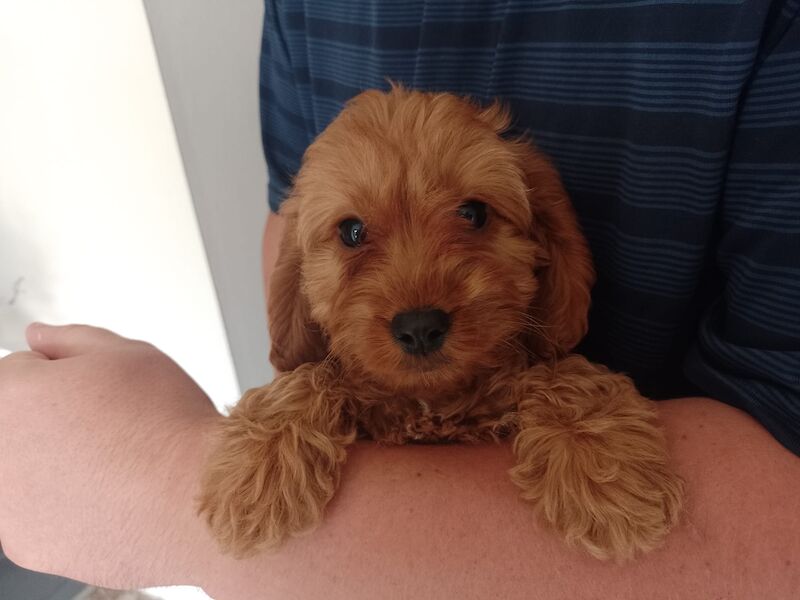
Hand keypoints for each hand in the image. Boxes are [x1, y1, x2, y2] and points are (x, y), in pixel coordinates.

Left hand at [0, 323, 219, 587]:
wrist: (199, 498)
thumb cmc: (169, 428)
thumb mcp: (130, 354)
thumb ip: (72, 339)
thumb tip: (41, 336)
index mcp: (12, 395)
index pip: (17, 371)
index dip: (63, 375)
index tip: (91, 391)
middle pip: (18, 422)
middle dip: (52, 419)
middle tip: (105, 426)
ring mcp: (7, 503)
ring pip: (28, 470)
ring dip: (56, 463)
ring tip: (112, 463)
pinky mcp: (27, 544)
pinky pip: (43, 515)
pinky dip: (68, 506)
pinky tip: (109, 496)